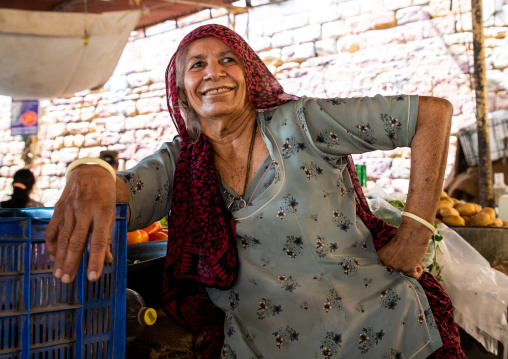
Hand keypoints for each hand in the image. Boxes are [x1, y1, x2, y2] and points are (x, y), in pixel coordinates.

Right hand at [44, 164, 116, 282]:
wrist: (90, 172)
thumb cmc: (105, 197)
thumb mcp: (112, 214)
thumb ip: (108, 237)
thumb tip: (106, 261)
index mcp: (103, 213)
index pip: (99, 241)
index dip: (96, 260)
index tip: (92, 277)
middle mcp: (85, 212)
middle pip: (77, 242)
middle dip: (72, 263)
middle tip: (67, 281)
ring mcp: (70, 210)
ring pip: (64, 238)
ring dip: (60, 258)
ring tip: (59, 274)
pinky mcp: (59, 209)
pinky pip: (53, 229)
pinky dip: (51, 245)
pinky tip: (52, 257)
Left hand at [376, 220, 430, 279]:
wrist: (413, 230)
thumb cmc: (405, 235)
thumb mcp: (394, 247)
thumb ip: (396, 257)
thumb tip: (403, 265)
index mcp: (382, 257)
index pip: (389, 266)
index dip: (399, 263)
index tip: (404, 260)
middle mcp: (387, 263)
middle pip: (398, 270)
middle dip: (407, 265)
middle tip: (413, 260)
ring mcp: (397, 267)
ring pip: (407, 273)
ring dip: (414, 267)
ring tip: (418, 261)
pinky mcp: (408, 269)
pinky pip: (414, 276)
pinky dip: (419, 272)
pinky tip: (420, 266)